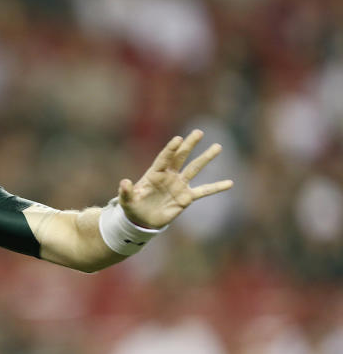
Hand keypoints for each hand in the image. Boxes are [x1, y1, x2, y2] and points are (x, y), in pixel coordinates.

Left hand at [119, 129, 233, 228]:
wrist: (143, 221)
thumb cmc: (133, 208)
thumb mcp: (127, 201)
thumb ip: (126, 192)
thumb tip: (124, 182)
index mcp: (154, 174)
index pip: (164, 159)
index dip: (170, 150)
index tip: (178, 139)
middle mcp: (169, 176)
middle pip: (180, 157)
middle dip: (189, 145)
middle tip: (198, 132)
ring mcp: (179, 185)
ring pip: (194, 169)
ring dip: (205, 158)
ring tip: (217, 147)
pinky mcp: (186, 198)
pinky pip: (203, 191)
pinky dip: (216, 187)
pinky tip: (229, 183)